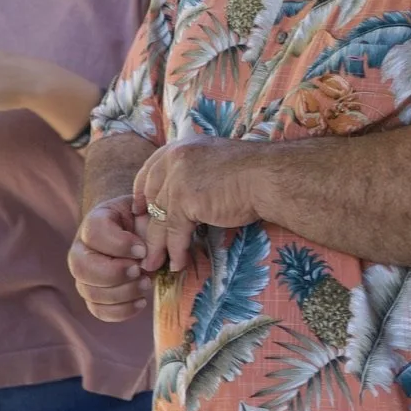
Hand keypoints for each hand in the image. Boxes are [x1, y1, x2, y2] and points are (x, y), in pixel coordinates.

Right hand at [71, 193, 154, 322]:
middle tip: (140, 271)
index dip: (118, 244)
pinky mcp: (94, 295)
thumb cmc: (147, 220)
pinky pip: (98, 310)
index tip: (142, 250)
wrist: (146, 233)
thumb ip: (148, 226)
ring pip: (89, 292)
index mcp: (95, 221)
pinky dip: (121, 311)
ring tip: (146, 284)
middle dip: (114, 273)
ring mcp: (85, 275)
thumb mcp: (149, 213)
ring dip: (121, 293)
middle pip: (82, 267)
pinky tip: (141, 301)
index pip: (94, 233)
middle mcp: (82, 249)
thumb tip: (146, 255)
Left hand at [134, 139, 265, 274]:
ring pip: (160, 219)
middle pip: (152, 196)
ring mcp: (178, 179)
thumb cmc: (255, 171)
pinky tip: (178, 264)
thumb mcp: (216, 161)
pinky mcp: (185, 200)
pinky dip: (175, 251)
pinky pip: (174, 232)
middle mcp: (175, 159)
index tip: (140, 210)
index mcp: (182, 146)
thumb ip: (198, 171)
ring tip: (155, 264)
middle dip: (147, 224)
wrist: (270, 176)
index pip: (150, 170)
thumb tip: (191, 192)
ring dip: (158, 246)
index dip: (142, 193)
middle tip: (145, 243)